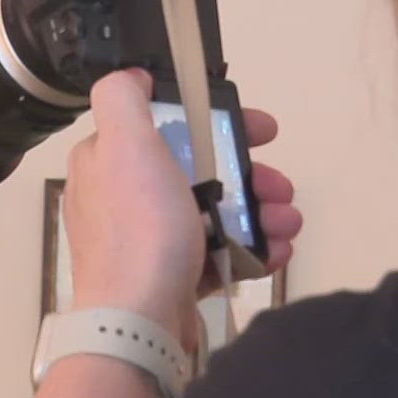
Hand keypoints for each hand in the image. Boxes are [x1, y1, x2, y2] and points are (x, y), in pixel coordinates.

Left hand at [63, 69, 301, 350]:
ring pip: (217, 213)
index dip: (220, 122)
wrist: (138, 320)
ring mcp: (149, 242)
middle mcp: (124, 200)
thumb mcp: (125, 144)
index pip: (169, 127)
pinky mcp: (172, 278)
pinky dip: (251, 249)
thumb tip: (133, 77)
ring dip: (261, 212)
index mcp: (109, 163)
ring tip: (287, 224)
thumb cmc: (138, 227)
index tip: (263, 131)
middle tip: (282, 186)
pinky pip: (219, 253)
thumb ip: (123, 98)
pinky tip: (276, 252)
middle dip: (252, 174)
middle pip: (201, 171)